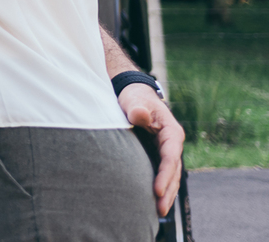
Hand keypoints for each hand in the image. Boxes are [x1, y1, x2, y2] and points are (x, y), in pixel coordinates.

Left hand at [119, 83, 183, 216]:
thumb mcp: (134, 100)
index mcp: (171, 131)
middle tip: (159, 210)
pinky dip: (161, 188)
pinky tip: (154, 202)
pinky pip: (162, 174)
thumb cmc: (134, 97)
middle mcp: (172, 144)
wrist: (134, 95)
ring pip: (170, 176)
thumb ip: (137, 109)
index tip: (157, 191)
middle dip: (168, 191)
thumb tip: (140, 115)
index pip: (170, 156)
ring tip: (159, 212)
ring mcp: (166, 151)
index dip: (165, 174)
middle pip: (174, 171)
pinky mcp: (158, 155)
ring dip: (166, 194)